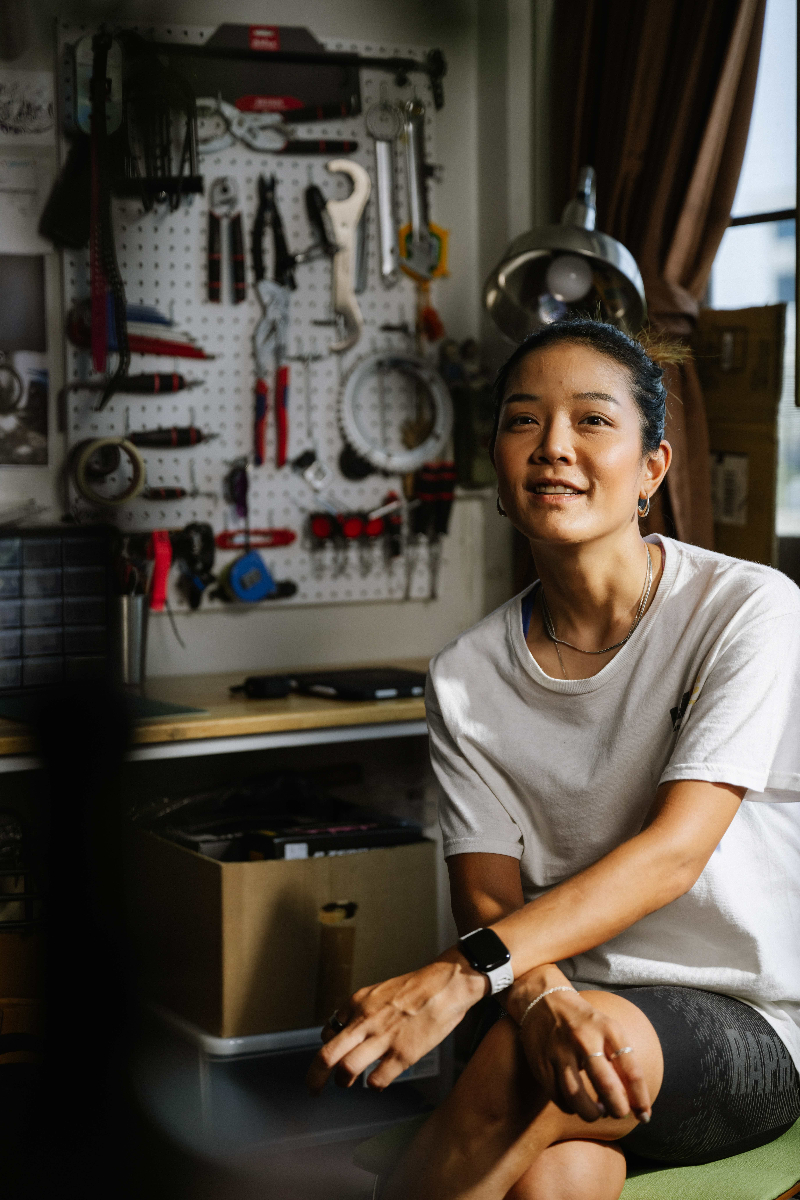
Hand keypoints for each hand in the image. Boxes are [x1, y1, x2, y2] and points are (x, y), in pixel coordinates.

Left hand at [306, 953, 485, 1093]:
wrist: (446, 985)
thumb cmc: (416, 988)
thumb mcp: (378, 991)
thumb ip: (360, 1010)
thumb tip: (345, 1029)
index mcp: (358, 1003)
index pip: (328, 1032)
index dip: (327, 1048)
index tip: (330, 1058)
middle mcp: (365, 1021)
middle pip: (327, 1055)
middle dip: (315, 1077)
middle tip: (312, 1089)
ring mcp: (383, 1039)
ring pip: (347, 1070)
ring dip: (343, 1081)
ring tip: (346, 1083)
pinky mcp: (403, 1054)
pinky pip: (377, 1080)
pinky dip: (373, 1085)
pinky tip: (377, 1081)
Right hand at [516, 988, 651, 1123]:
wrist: (542, 1000)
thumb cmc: (585, 1022)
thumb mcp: (607, 1029)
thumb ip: (621, 1061)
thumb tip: (635, 1104)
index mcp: (608, 1029)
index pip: (632, 1071)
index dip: (640, 1099)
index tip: (644, 1116)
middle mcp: (584, 1039)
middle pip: (607, 1086)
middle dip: (618, 1109)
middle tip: (620, 1114)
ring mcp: (560, 1052)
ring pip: (577, 1097)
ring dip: (592, 1113)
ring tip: (597, 1112)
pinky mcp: (542, 1063)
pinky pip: (558, 1096)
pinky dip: (570, 1107)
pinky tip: (576, 1103)